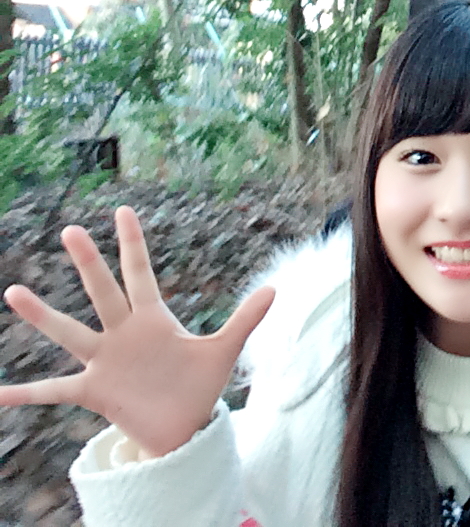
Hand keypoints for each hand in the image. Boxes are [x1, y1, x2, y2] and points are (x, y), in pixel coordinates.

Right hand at [0, 206, 273, 458]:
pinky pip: (53, 391)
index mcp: (153, 319)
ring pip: (70, 332)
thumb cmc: (199, 386)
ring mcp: (105, 361)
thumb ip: (245, 319)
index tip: (122, 210)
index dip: (133, 243)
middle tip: (70, 229)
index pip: (141, 273)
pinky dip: (24, 393)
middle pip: (104, 291)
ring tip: (14, 290)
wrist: (183, 428)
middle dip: (89, 262)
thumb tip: (274, 287)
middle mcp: (123, 334)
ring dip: (42, 314)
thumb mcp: (224, 351)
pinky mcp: (94, 391)